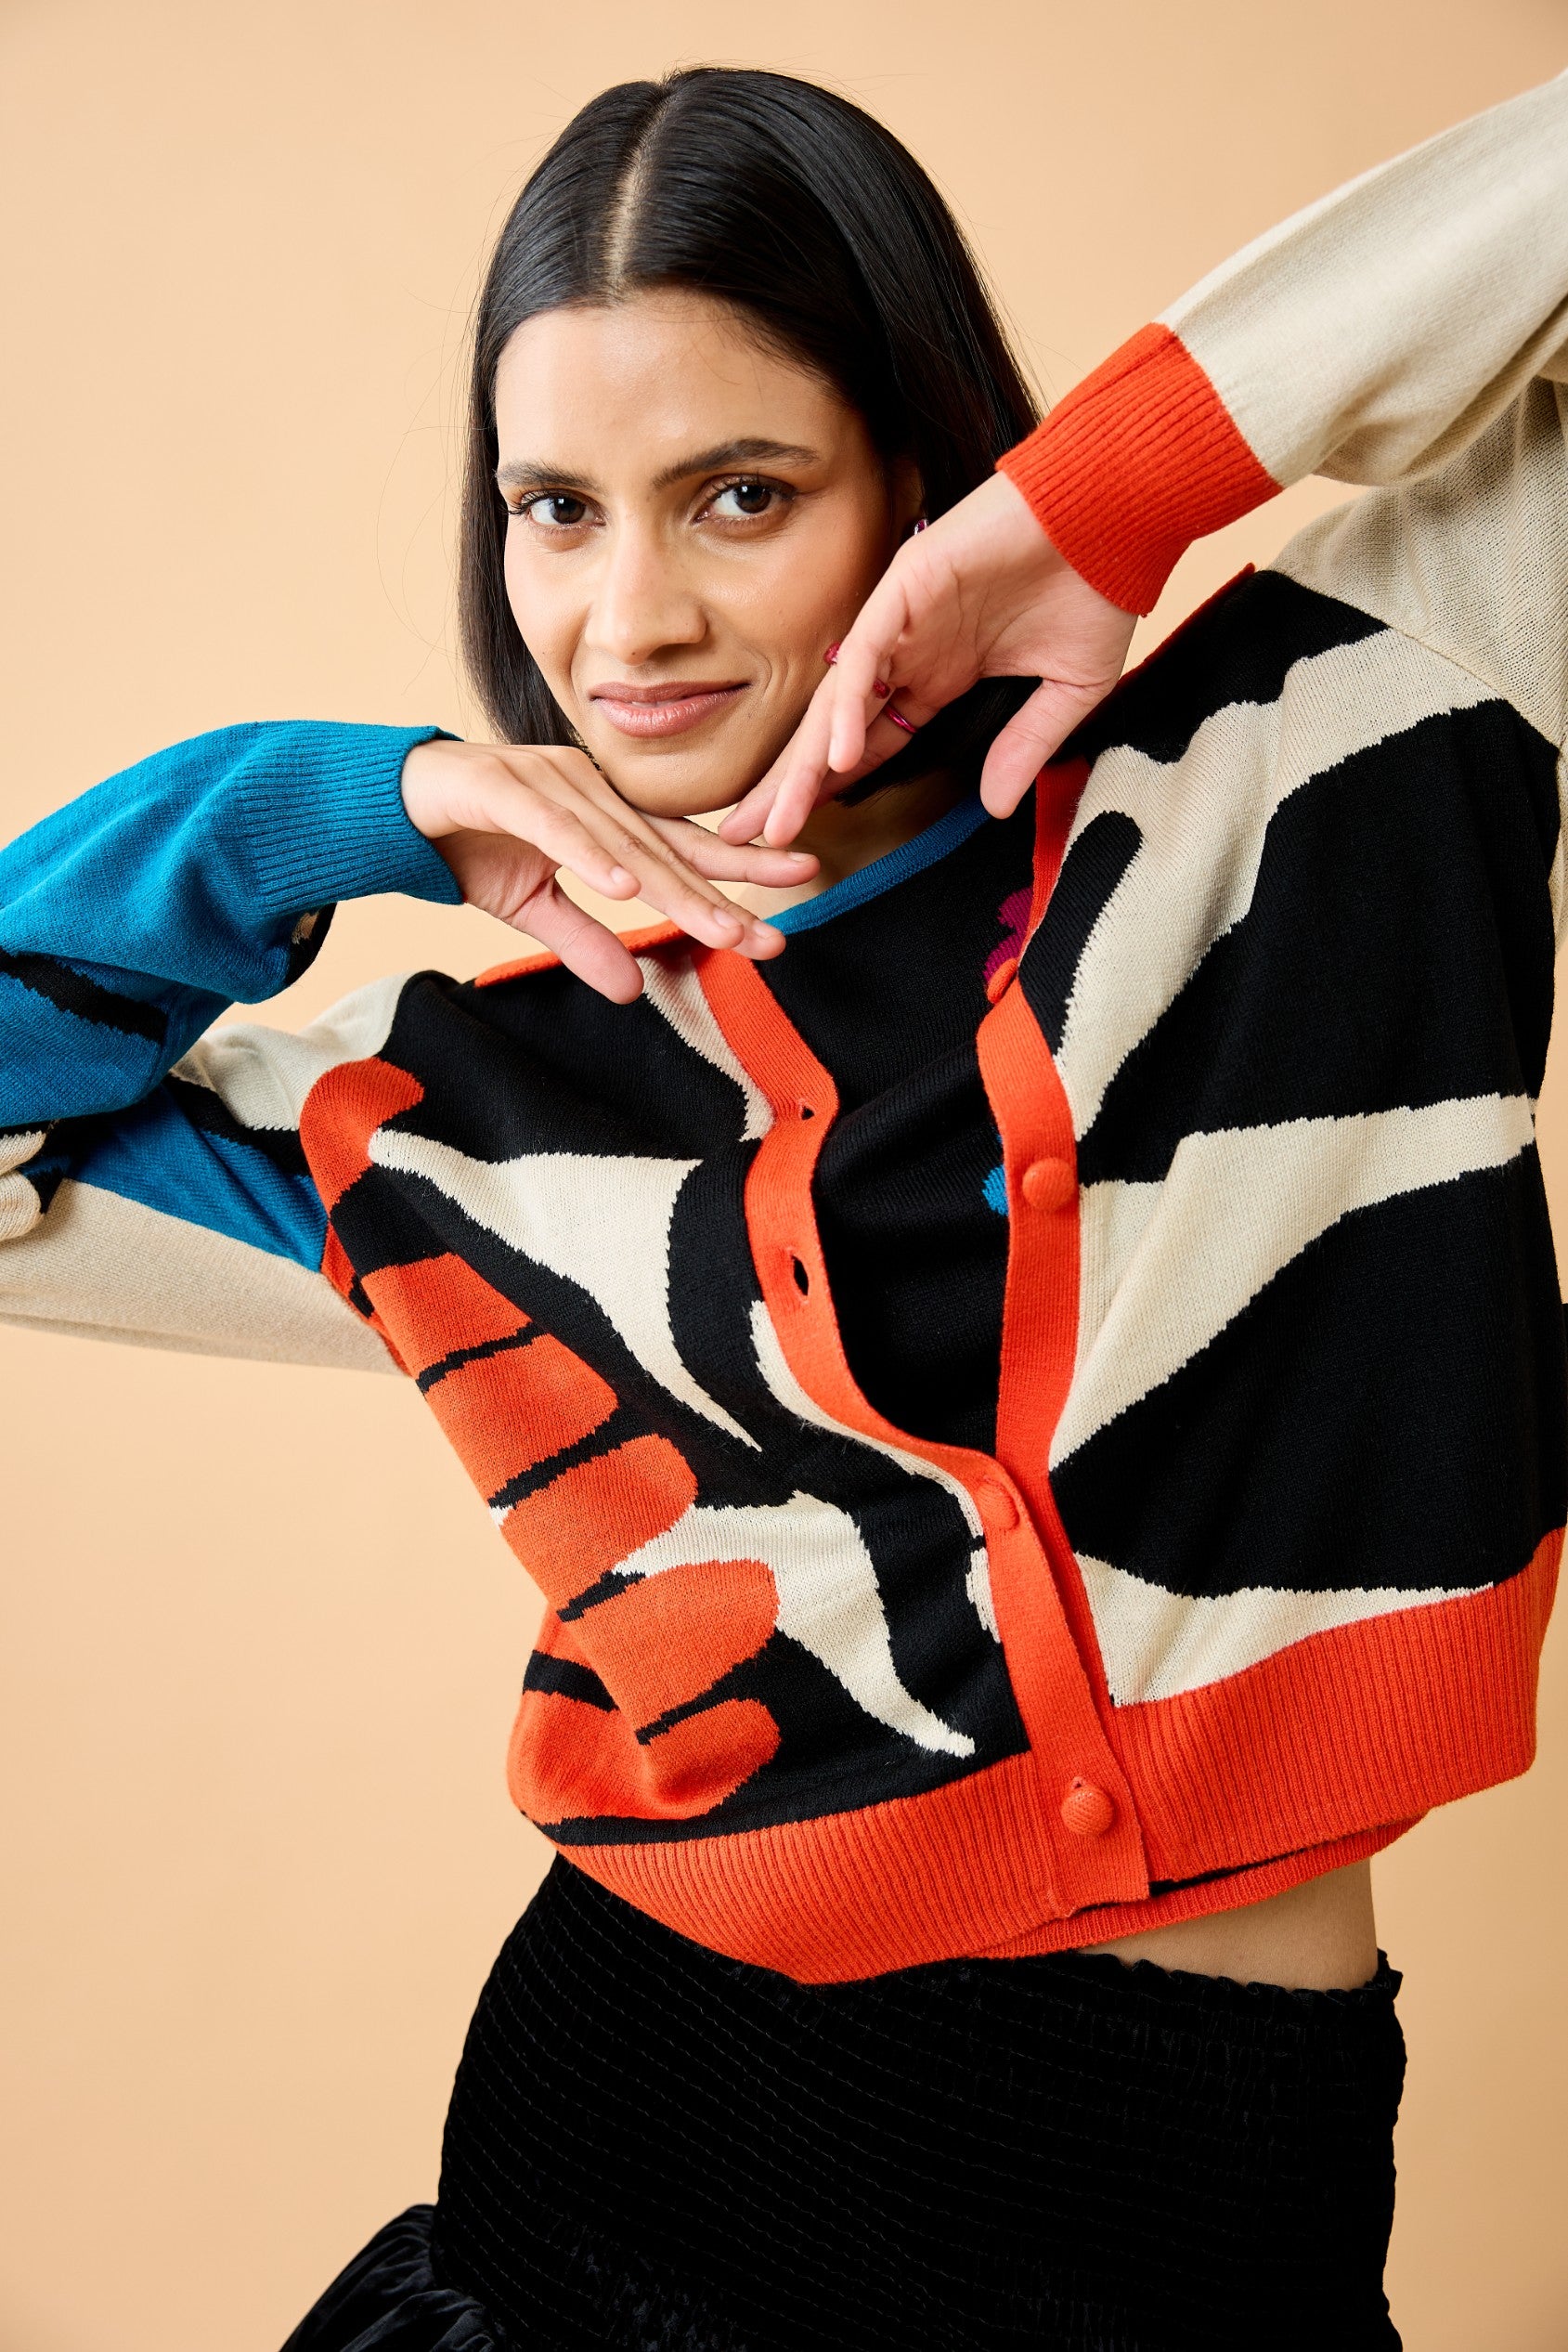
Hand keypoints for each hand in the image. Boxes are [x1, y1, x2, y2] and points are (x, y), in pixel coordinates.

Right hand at [401, 739, 816, 1002]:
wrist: (386, 801)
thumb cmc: (465, 841)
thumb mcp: (531, 906)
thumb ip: (583, 941)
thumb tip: (632, 991)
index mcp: (603, 815)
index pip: (679, 853)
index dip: (733, 883)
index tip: (784, 917)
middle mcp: (588, 790)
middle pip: (666, 850)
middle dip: (724, 895)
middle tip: (773, 935)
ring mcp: (547, 781)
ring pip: (622, 841)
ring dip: (671, 887)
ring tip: (719, 927)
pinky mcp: (500, 785)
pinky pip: (553, 825)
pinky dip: (589, 855)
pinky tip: (624, 886)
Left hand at [719, 472, 1136, 847]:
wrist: (1114, 513)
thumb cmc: (1096, 587)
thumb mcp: (1067, 691)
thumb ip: (1026, 746)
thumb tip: (998, 807)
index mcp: (941, 674)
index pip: (871, 742)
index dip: (833, 788)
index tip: (798, 835)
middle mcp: (911, 652)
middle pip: (835, 731)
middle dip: (793, 786)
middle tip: (744, 838)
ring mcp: (902, 620)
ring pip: (838, 701)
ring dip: (805, 763)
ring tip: (774, 818)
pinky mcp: (906, 586)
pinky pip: (867, 656)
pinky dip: (849, 707)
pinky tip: (833, 757)